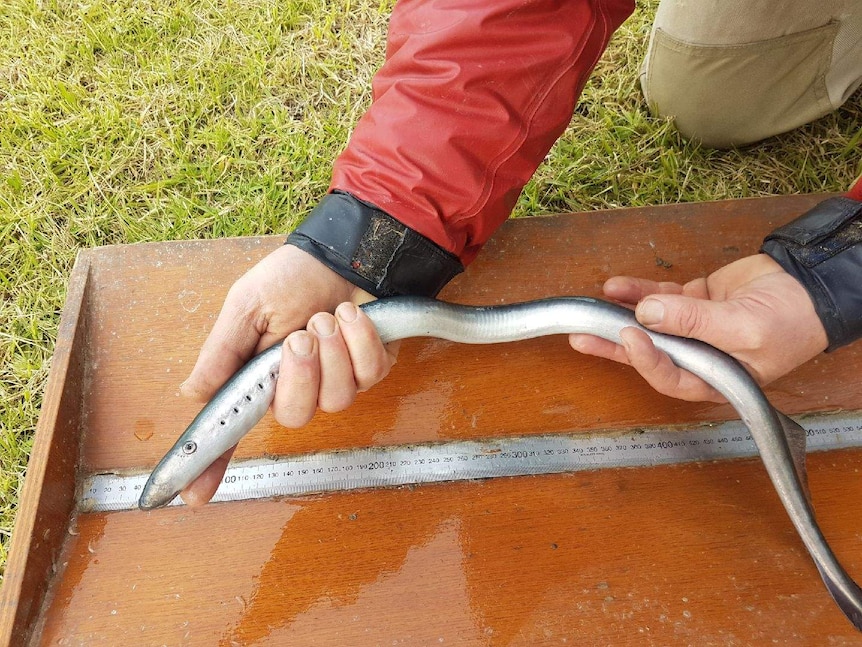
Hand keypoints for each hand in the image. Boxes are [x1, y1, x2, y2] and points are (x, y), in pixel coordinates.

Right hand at [178, 245, 398, 504]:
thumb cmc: (291, 277)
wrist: (341, 252)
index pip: (233, 429)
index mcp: (258, 377)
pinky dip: (362, 341)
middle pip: (295, 416)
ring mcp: (335, 382)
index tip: (194, 497)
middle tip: (300, 336)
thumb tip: (192, 395)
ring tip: (326, 318)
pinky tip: (353, 316)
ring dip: (334, 351)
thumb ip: (223, 352)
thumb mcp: (246, 307)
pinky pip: (370, 375)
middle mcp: (295, 387)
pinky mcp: (371, 370)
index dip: (212, 465)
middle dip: (300, 375)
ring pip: (337, 399)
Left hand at [568, 254, 827, 402]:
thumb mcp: (744, 327)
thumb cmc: (791, 322)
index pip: (670, 377)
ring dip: (618, 315)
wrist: (809, 287)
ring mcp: (691, 328)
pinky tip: (615, 287)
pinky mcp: (690, 302)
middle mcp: (697, 357)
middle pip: (647, 354)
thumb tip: (648, 312)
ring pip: (646, 325)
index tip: (629, 336)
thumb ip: (694, 321)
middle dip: (613, 345)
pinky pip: (657, 297)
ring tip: (591, 308)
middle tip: (582, 336)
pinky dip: (636, 291)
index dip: (645, 360)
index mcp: (714, 378)